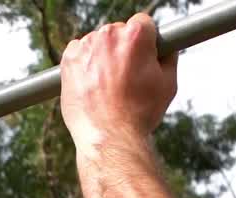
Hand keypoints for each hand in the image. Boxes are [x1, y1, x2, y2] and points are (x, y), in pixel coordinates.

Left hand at [61, 13, 176, 154]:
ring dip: (102, 56)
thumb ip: (168, 56)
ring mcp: (85, 47)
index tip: (142, 57)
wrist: (109, 135)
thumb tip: (166, 47)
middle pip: (119, 32)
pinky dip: (83, 63)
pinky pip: (78, 52)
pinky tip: (91, 82)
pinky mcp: (67, 61)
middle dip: (123, 49)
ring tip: (107, 84)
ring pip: (97, 43)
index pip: (143, 23)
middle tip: (125, 75)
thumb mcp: (168, 82)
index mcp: (135, 35)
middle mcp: (108, 36)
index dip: (146, 42)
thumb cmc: (140, 112)